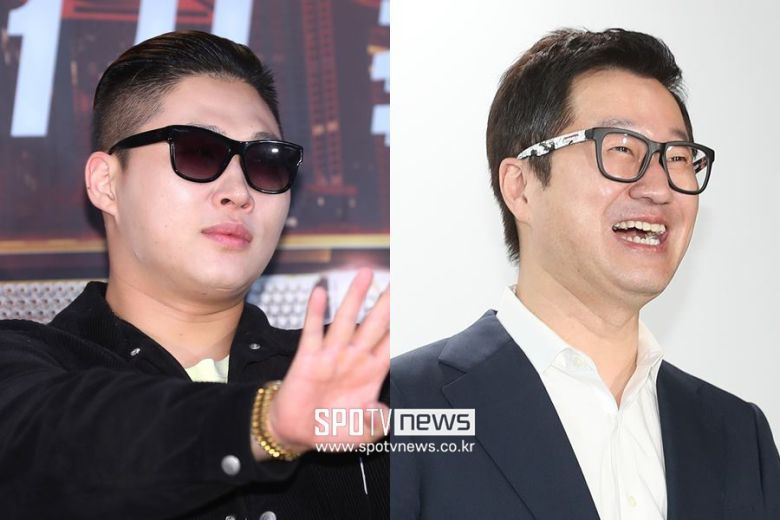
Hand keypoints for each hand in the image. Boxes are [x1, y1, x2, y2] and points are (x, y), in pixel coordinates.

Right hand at [261, 268, 389, 454]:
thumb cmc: (330, 429)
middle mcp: (354, 358)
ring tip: (365, 275)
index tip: (415, 305)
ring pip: (347, 320)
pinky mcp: (307, 358)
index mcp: (371, 373)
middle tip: (398, 279)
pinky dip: (316, 312)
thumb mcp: (362, 434)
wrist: (295, 433)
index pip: (392, 343)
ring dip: (355, 297)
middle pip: (375, 324)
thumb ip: (377, 425)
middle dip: (386, 302)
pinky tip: (321, 292)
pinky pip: (313, 331)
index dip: (404, 326)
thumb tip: (386, 415)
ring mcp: (331, 355)